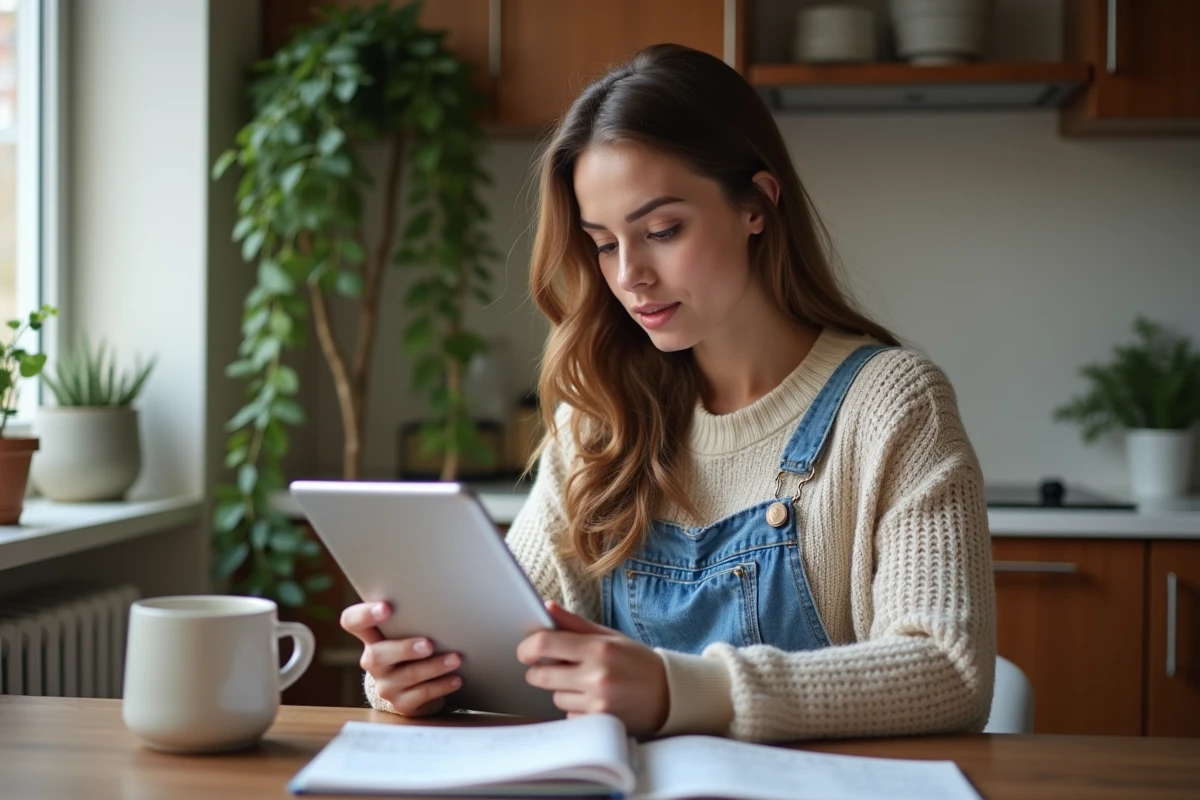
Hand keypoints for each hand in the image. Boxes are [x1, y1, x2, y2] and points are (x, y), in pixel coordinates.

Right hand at [340, 601, 461, 716]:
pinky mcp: (401, 704)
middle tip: (428, 644)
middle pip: (377, 655)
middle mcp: (373, 661)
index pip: (352, 622)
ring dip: (434, 666)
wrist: (414, 687)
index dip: (364, 615)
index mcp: (371, 637)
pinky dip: (441, 685)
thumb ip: (412, 618)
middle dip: (404, 649)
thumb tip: (443, 600)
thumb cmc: (412, 648)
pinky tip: (456, 678)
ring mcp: (385, 685)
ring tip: (455, 659)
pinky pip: (421, 694)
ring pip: (407, 675)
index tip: (386, 607)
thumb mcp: (407, 632)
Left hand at [517, 601, 668, 735]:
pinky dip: (575, 708)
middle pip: (541, 674)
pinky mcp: (599, 722)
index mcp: (598, 648)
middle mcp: (596, 675)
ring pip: (554, 697)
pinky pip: (569, 715)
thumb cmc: (637, 662)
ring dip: (562, 690)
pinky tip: (593, 700)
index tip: (524, 651)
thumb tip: (546, 607)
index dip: (527, 647)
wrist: (669, 694)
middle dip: (540, 671)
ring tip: (584, 684)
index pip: (544, 644)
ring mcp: (598, 702)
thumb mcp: (610, 636)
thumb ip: (575, 624)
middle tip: (552, 666)